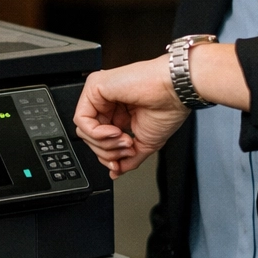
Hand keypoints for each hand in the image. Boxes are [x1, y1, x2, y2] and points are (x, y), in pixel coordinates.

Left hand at [72, 56, 188, 177]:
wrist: (175, 92)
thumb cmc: (168, 108)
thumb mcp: (145, 144)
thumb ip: (127, 159)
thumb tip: (115, 171)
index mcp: (119, 114)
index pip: (99, 141)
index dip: (107, 156)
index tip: (120, 163)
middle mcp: (107, 104)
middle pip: (89, 138)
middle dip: (108, 151)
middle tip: (128, 148)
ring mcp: (100, 95)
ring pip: (83, 131)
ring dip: (105, 144)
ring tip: (125, 139)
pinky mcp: (94, 86)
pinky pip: (82, 119)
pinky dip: (97, 133)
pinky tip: (115, 131)